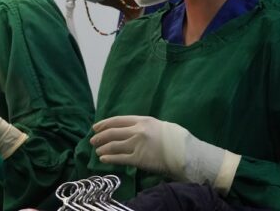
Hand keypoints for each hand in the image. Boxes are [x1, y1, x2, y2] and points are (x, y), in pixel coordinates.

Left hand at [91, 115, 240, 194]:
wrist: (187, 154)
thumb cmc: (176, 140)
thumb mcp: (160, 125)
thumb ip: (144, 126)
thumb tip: (131, 130)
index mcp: (143, 120)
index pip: (118, 120)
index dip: (104, 124)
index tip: (96, 127)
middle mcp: (138, 131)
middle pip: (112, 132)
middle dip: (100, 136)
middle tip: (92, 140)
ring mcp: (138, 145)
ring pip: (114, 145)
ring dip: (103, 148)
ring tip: (98, 151)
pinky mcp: (139, 159)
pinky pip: (120, 158)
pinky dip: (109, 158)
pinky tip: (103, 159)